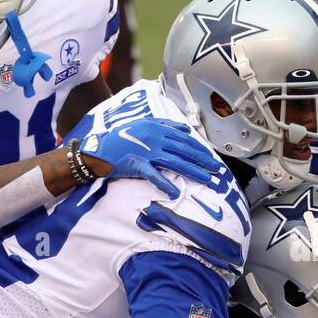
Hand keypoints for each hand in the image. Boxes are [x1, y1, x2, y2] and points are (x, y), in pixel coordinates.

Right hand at [79, 117, 219, 198]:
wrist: (100, 149)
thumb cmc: (123, 138)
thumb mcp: (144, 124)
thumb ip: (165, 124)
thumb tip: (186, 129)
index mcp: (157, 128)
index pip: (184, 140)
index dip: (199, 149)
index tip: (211, 157)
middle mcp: (155, 139)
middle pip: (183, 151)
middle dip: (202, 160)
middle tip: (216, 169)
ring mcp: (147, 152)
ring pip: (175, 162)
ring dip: (192, 171)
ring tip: (206, 179)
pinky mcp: (138, 165)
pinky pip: (154, 176)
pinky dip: (165, 184)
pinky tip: (176, 193)